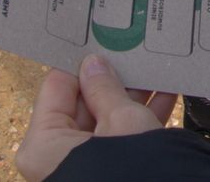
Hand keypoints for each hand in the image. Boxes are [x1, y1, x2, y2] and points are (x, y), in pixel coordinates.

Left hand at [15, 55, 175, 181]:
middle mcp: (58, 158)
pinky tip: (165, 94)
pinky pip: (120, 140)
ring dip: (131, 97)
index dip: (82, 63)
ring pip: (106, 121)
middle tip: (131, 54)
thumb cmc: (130, 169)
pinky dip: (141, 120)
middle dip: (111, 80)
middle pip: (82, 104)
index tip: (100, 42)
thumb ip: (106, 87)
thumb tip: (95, 64)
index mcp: (44, 144)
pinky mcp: (110, 171)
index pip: (57, 87)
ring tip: (153, 70)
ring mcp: (85, 166)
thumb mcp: (122, 118)